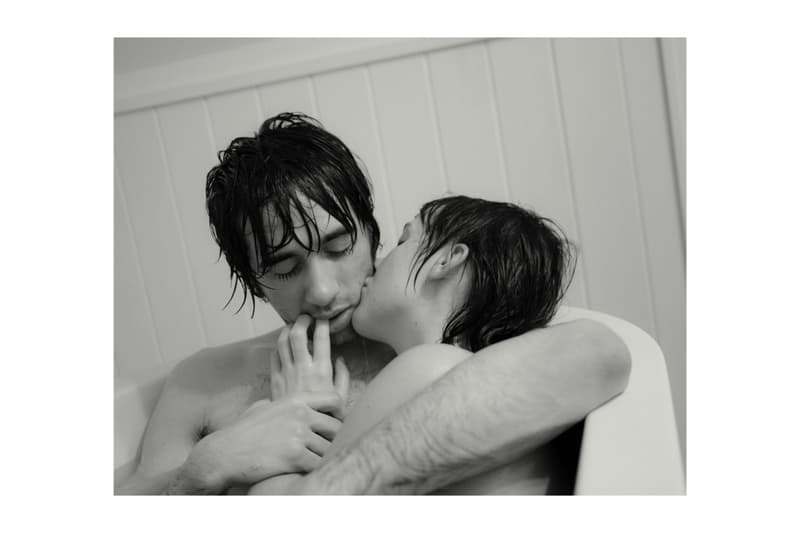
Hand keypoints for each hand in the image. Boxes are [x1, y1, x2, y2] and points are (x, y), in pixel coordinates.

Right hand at [185, 392, 342, 491]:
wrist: (224, 453)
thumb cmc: (241, 432)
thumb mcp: (262, 407)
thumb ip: (281, 404)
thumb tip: (287, 403)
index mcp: (296, 400)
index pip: (334, 400)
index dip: (340, 413)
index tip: (337, 423)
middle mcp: (301, 414)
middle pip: (336, 427)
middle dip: (333, 440)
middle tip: (324, 449)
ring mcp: (299, 434)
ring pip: (329, 448)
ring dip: (322, 457)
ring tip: (312, 462)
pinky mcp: (295, 456)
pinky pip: (318, 464)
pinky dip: (314, 469)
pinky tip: (304, 471)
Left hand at [271, 314, 349, 416]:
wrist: (301, 431)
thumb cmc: (324, 414)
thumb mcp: (341, 396)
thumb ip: (343, 375)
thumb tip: (340, 358)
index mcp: (322, 370)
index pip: (321, 338)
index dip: (321, 324)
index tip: (322, 319)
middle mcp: (303, 368)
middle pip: (297, 334)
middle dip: (301, 321)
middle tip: (305, 317)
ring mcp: (287, 372)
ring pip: (282, 342)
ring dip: (287, 330)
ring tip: (292, 326)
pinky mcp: (275, 379)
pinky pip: (273, 356)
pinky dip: (278, 347)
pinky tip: (283, 346)